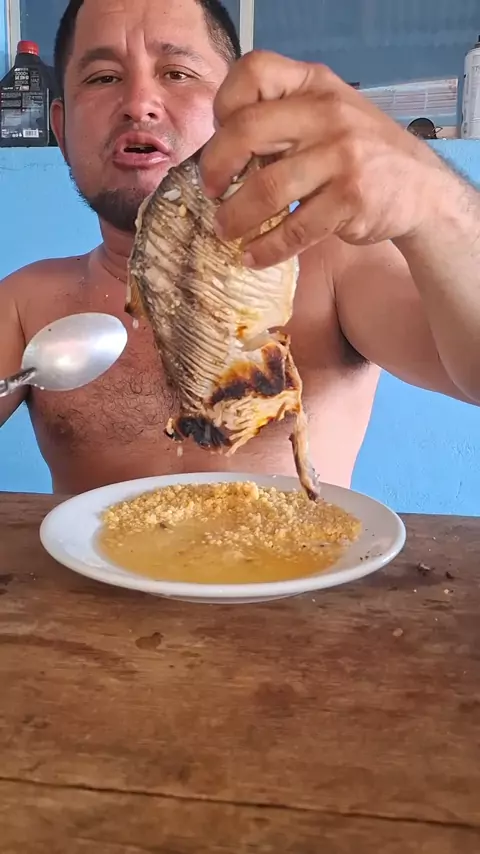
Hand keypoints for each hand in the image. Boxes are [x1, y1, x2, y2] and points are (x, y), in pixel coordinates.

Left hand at [199, 51, 446, 267]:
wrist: (421, 188)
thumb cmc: (360, 152)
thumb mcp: (329, 115)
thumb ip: (283, 120)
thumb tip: (219, 155)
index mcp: (315, 84)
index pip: (254, 73)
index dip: (224, 106)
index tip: (219, 139)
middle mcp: (327, 113)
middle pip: (246, 131)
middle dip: (215, 168)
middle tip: (210, 192)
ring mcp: (341, 156)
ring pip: (265, 189)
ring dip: (235, 217)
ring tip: (225, 230)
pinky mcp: (350, 200)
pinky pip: (294, 229)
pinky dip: (266, 248)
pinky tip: (252, 256)